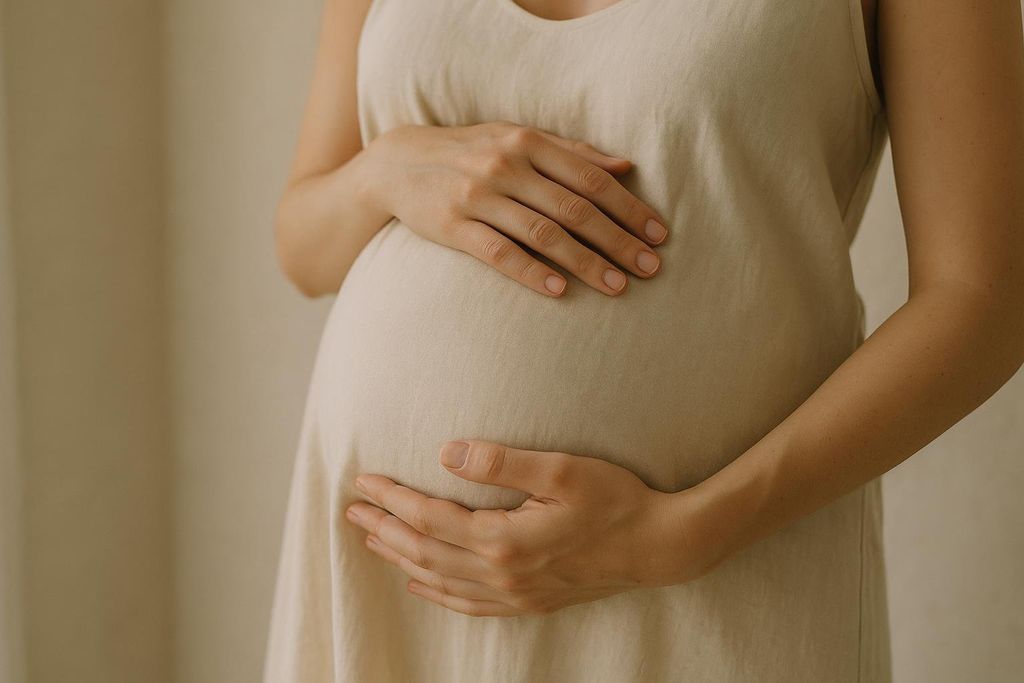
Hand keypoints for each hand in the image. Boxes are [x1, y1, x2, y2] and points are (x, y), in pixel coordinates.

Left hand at [344, 440, 717, 616]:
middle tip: (352, 509)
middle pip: (425, 552)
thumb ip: (501, 462)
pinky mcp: (529, 602)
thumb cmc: (614, 500)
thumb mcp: (562, 470)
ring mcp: (515, 594)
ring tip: (372, 539)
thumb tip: (447, 453)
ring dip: (402, 558)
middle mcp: (502, 575)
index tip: (365, 480)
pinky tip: (420, 582)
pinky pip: (467, 604)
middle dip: (384, 529)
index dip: (393, 498)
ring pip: (440, 580)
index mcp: (505, 540)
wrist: (657, 545)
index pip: (430, 518)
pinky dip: (436, 592)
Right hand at [366, 121, 669, 296]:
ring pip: (543, 233)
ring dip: (585, 261)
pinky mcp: (452, 225)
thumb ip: (571, 153)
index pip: (590, 178)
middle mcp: (506, 165)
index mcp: (528, 141)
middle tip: (650, 268)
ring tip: (617, 286)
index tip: (658, 235)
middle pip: (574, 208)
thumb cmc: (470, 152)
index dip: (628, 207)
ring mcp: (478, 195)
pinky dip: (530, 271)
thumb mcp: (517, 139)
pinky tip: (558, 290)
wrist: (398, 163)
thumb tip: (626, 164)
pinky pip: (498, 252)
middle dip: (617, 240)